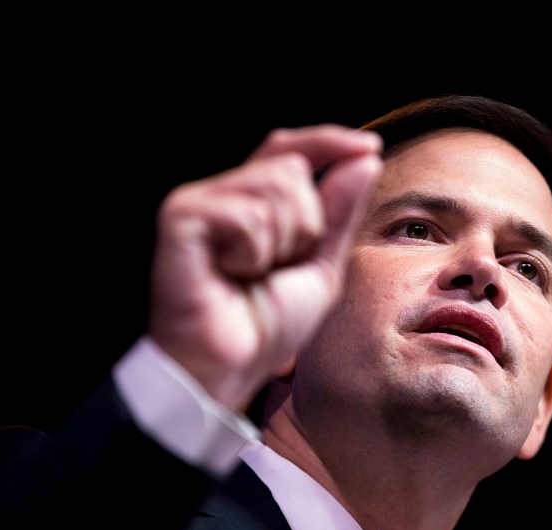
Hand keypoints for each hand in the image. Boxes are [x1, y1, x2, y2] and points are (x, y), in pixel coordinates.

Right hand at [147, 124, 382, 410]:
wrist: (231, 365)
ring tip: (250, 274)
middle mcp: (224, 193)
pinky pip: (248, 214)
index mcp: (254, 201)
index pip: (291, 150)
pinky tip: (229, 274)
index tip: (371, 146)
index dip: (329, 142)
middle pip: (292, 168)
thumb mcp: (321, 265)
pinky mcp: (181, 215)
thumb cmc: (267, 323)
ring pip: (275, 186)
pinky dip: (253, 253)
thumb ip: (340, 213)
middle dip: (306, 225)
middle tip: (275, 268)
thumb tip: (365, 158)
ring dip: (281, 242)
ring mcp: (200, 201)